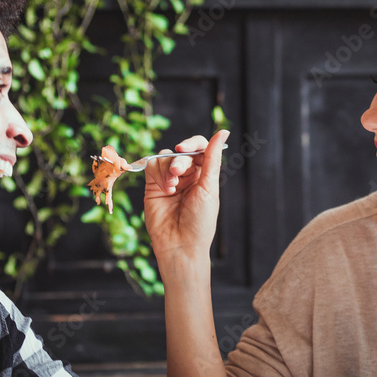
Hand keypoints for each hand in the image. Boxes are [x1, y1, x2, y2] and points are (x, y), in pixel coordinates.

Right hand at [143, 130, 229, 259]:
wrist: (180, 245)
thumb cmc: (200, 221)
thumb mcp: (209, 187)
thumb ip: (212, 158)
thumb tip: (224, 131)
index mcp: (205, 175)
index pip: (200, 147)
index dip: (192, 143)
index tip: (184, 148)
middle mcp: (188, 175)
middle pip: (181, 152)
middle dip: (179, 160)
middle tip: (178, 174)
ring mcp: (169, 180)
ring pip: (164, 157)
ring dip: (167, 168)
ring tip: (172, 187)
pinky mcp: (153, 186)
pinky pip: (152, 166)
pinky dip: (158, 174)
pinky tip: (165, 189)